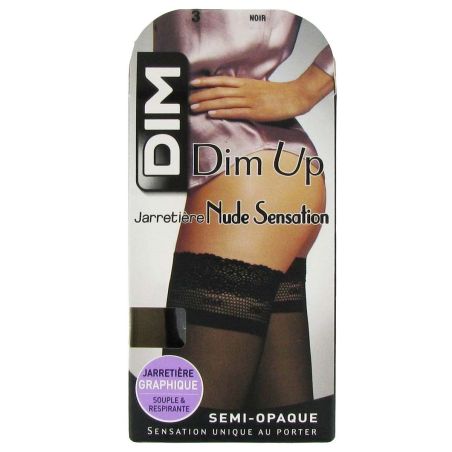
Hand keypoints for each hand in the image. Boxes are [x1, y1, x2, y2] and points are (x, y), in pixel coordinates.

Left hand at [189, 67, 333, 121]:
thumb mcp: (259, 87)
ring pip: (223, 102)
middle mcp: (245, 90)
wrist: (294, 97)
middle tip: (188, 99)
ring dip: (207, 105)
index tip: (192, 82)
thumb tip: (233, 92)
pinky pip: (234, 112)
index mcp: (245, 83)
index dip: (206, 81)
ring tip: (194, 107)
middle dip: (202, 95)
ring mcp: (249, 101)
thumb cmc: (277, 94)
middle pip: (219, 91)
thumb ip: (245, 89)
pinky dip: (221, 113)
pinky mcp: (254, 112)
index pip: (221, 80)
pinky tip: (211, 114)